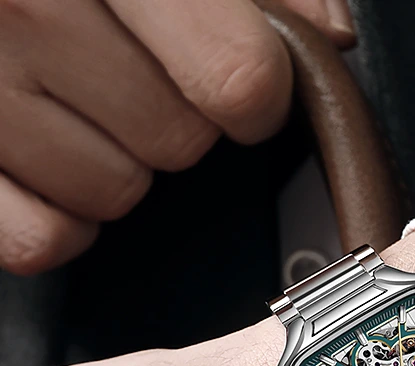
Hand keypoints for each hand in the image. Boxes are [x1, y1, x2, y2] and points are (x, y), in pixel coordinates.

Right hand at [0, 0, 354, 275]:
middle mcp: (22, 6)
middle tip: (124, 69)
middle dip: (172, 117)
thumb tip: (332, 35)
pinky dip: (59, 217)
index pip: (239, 78)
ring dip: (114, 162)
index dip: (255, 93)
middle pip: (180, 142)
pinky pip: (45, 240)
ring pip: (116, 194)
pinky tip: (40, 159)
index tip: (240, 84)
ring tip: (69, 100)